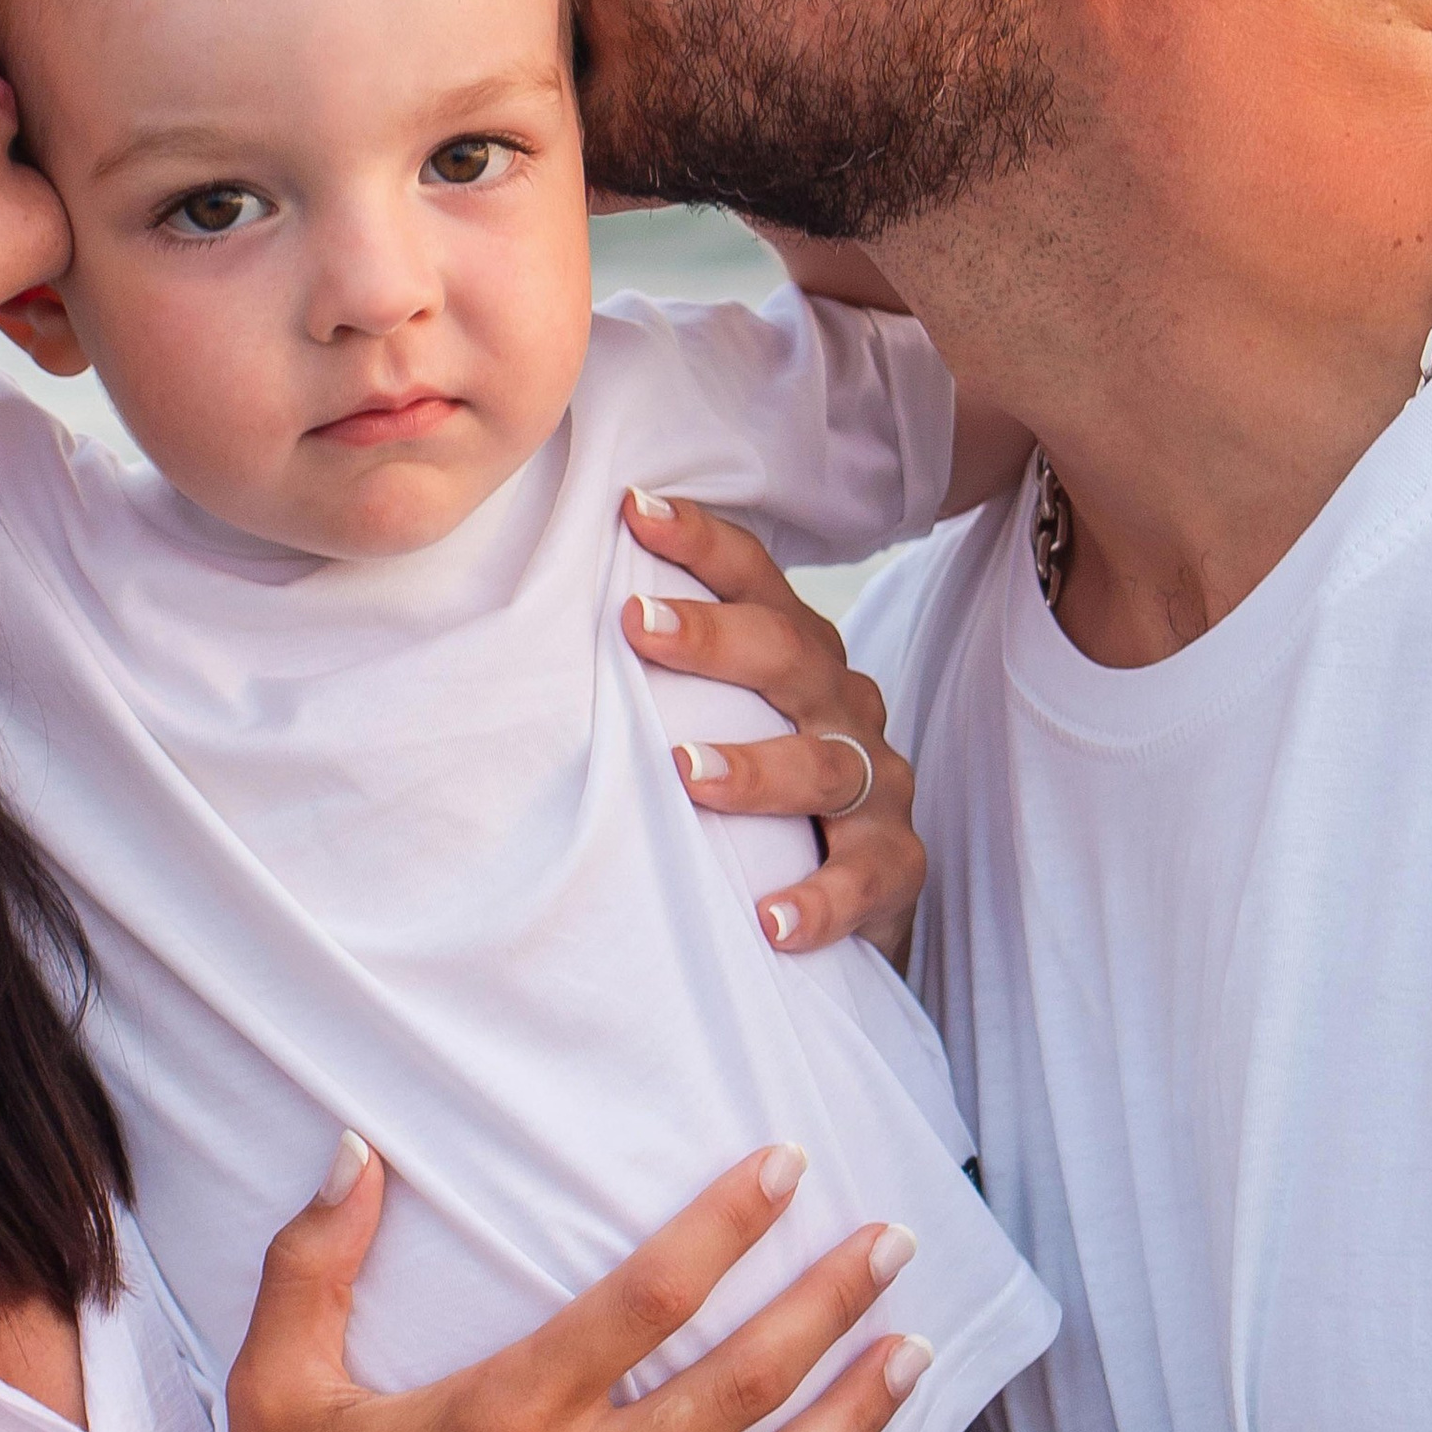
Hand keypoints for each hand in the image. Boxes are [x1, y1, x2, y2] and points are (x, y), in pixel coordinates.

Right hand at [151, 1136, 925, 1431]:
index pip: (646, 1298)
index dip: (725, 1226)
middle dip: (827, 1307)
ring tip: (917, 1359)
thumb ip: (317, 1258)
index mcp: (507, 1412)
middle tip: (893, 1243)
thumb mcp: (278, 1378)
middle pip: (736, 1385)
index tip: (788, 1165)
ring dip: (854, 1427)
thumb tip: (355, 1147)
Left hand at [622, 491, 923, 961]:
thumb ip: (662, 681)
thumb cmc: (763, 790)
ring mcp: (876, 784)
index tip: (634, 512)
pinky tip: (770, 919)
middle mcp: (840, 705)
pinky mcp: (895, 863)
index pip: (756, 581)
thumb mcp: (722, 719)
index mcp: (798, 657)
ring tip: (688, 775)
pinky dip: (822, 897)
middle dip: (713, 638)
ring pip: (827, 765)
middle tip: (635, 627)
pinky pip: (867, 877)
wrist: (860, 891)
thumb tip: (535, 639)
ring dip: (757, 769)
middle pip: (789, 656)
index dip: (702, 542)